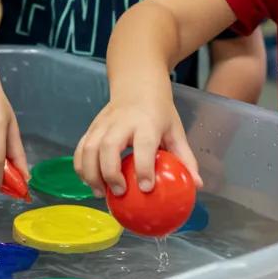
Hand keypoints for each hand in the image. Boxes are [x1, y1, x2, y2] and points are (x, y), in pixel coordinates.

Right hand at [73, 91, 201, 198]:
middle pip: (108, 146)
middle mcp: (121, 122)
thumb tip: (197, 185)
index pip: (143, 144)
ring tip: (101, 193)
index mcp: (146, 122)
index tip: (146, 188)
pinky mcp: (91, 127)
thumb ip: (185, 158)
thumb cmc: (158, 112)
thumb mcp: (175, 130)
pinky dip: (80, 167)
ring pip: (89, 148)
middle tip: (119, 193)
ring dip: (91, 173)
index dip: (144, 167)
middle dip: (110, 172)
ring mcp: (103, 124)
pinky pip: (80, 148)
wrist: (136, 85)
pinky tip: (89, 182)